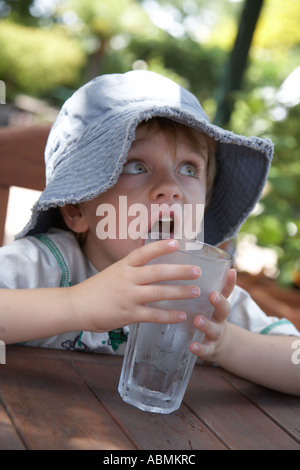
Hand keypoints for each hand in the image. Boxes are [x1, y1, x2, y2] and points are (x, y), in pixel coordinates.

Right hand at [69, 239, 201, 332]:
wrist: (75, 306)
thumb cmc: (95, 290)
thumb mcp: (113, 273)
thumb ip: (131, 271)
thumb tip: (152, 270)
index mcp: (123, 266)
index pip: (144, 252)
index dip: (161, 246)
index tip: (177, 242)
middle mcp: (127, 278)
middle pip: (157, 272)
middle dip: (179, 271)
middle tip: (197, 271)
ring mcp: (128, 296)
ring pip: (159, 293)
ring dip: (179, 292)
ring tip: (195, 292)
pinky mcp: (128, 314)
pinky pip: (152, 315)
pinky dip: (168, 315)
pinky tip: (181, 315)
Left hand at [189, 268, 236, 360]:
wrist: (219, 343)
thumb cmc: (209, 314)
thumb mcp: (209, 300)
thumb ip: (202, 284)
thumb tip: (191, 257)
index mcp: (218, 303)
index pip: (226, 290)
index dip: (230, 281)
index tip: (231, 272)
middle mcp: (219, 317)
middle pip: (224, 309)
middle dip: (219, 302)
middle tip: (213, 295)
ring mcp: (215, 333)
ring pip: (213, 329)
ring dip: (206, 324)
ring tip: (197, 320)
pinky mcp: (209, 348)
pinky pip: (205, 349)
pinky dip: (199, 348)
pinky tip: (192, 346)